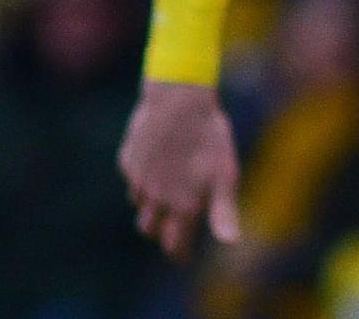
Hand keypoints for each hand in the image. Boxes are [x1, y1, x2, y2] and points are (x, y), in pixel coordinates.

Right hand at [117, 79, 241, 261]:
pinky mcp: (127, 159)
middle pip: (149, 229)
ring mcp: (138, 178)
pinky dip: (142, 180)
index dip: (178, 253)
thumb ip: (223, 212)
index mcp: (182, 205)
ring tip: (165, 195)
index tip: (181, 257)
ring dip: (150, 205)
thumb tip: (230, 243)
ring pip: (139, 203)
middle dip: (160, 233)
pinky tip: (155, 166)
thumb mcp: (225, 175)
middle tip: (171, 229)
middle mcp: (155, 196)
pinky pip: (132, 179)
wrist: (177, 101)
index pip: (174, 243)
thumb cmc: (209, 137)